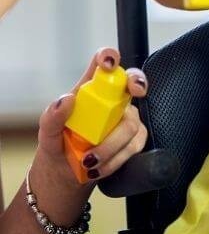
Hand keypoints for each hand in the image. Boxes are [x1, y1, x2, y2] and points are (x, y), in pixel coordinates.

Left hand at [34, 47, 147, 185]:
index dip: (109, 56)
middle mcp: (112, 100)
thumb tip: (66, 100)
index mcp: (91, 90)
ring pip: (131, 123)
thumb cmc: (57, 146)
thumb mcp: (47, 134)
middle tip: (136, 91)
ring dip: (111, 144)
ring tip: (89, 161)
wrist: (65, 177)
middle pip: (132, 81)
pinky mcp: (134, 138)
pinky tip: (100, 167)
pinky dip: (116, 159)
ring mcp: (125, 118)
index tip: (109, 63)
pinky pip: (135, 144)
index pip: (103, 63)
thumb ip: (52, 117)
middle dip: (137, 82)